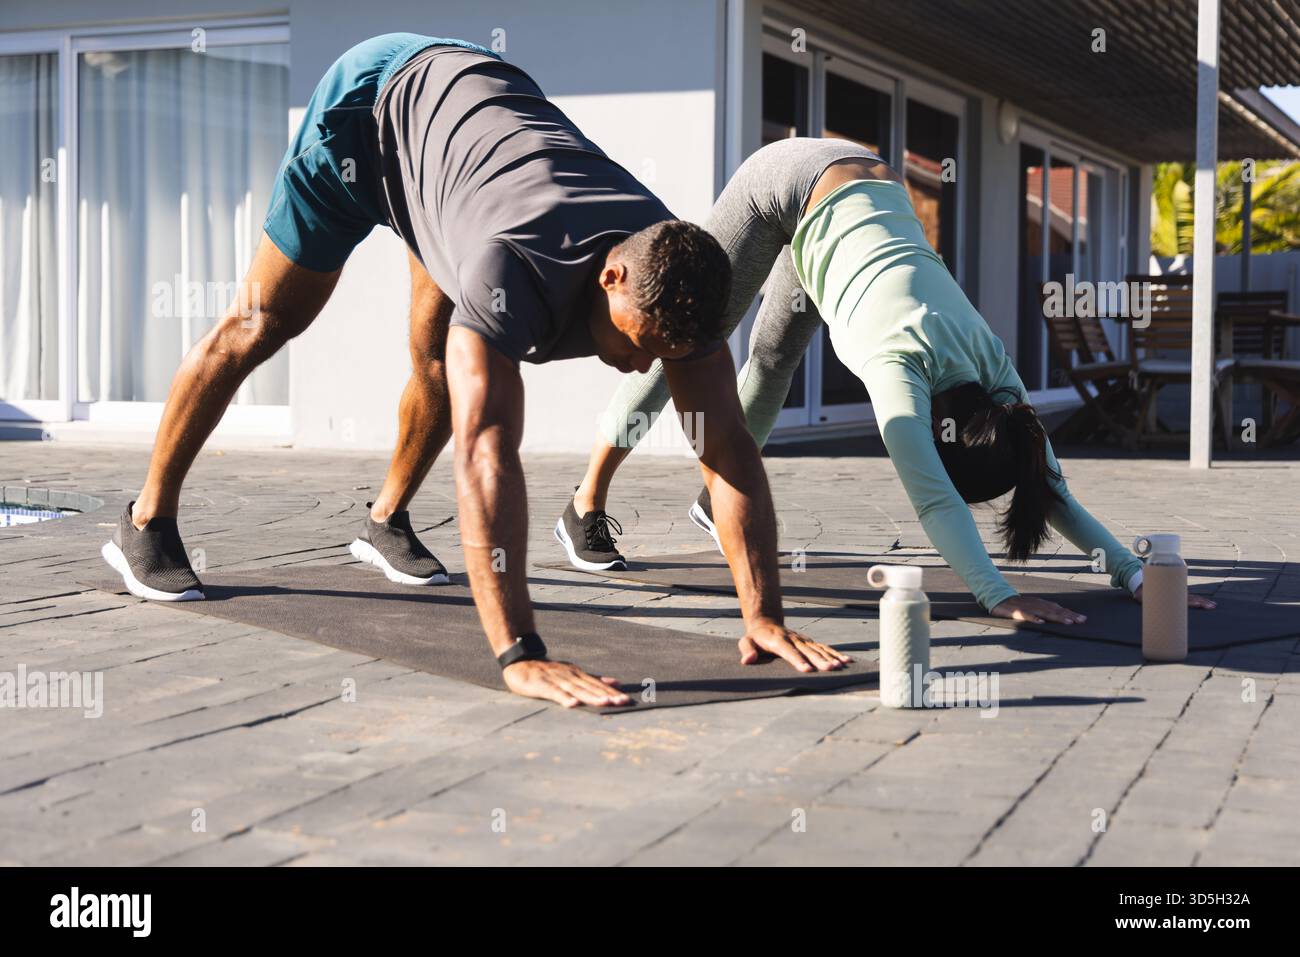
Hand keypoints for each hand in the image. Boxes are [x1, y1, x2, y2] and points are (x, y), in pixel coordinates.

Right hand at [502, 659, 630, 708]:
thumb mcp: (573, 673)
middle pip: (590, 687)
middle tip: (622, 703)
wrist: (520, 660)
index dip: (612, 693)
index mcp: (578, 675)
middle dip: (607, 695)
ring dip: (590, 697)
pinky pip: (554, 692)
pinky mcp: (541, 685)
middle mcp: (570, 676)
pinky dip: (563, 698)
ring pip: (576, 689)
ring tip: (604, 703)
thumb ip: (594, 680)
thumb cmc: (548, 671)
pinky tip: (572, 705)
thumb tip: (617, 683)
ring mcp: (556, 680)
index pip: (598, 685)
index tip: (626, 701)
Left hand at [738, 620, 851, 672]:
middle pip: (807, 650)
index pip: (789, 651)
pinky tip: (846, 660)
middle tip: (830, 669)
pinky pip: (823, 647)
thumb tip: (748, 660)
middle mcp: (793, 639)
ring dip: (830, 657)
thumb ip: (747, 650)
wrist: (766, 622)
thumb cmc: (755, 637)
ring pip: (818, 649)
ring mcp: (803, 640)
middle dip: (819, 660)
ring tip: (841, 666)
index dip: (798, 660)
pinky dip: (835, 654)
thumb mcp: (745, 641)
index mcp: (778, 641)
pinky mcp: (809, 642)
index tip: (807, 670)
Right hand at [990, 595, 1086, 624]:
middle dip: (1069, 615)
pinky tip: (1041, 623)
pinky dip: (1033, 618)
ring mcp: (1027, 607)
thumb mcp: (1034, 607)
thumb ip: (1045, 611)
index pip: (1059, 608)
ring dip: (1056, 617)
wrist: (999, 599)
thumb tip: (1061, 616)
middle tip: (1081, 621)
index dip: (1071, 613)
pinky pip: (1026, 615)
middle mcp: (1037, 604)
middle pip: (1055, 610)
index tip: (1083, 619)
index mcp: (1042, 604)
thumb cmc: (1018, 605)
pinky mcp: (1017, 611)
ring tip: (1068, 622)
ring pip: (1044, 612)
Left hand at [1133, 585, 1216, 609]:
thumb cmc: (1144, 592)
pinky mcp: (1177, 595)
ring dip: (1202, 602)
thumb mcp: (1143, 595)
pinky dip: (1198, 601)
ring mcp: (1177, 594)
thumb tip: (1136, 596)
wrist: (1144, 584)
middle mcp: (1175, 593)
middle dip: (1201, 602)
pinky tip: (1207, 604)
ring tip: (1212, 606)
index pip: (1183, 598)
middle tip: (1211, 606)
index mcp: (1169, 594)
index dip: (1192, 601)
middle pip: (1191, 598)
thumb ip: (1142, 596)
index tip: (1200, 603)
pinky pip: (1189, 598)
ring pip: (1192, 598)